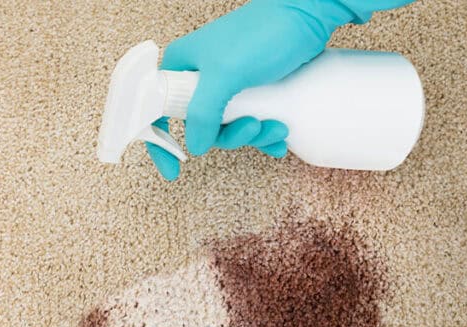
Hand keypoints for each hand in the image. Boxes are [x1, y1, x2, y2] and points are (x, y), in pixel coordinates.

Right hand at [147, 0, 418, 179]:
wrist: (310, 14)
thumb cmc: (263, 33)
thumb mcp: (226, 74)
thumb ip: (203, 112)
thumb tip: (195, 147)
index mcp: (182, 66)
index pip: (157, 110)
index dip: (161, 143)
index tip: (174, 170)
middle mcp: (201, 76)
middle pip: (202, 126)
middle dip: (230, 136)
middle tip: (252, 127)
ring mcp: (229, 83)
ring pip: (230, 127)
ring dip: (254, 135)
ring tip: (277, 126)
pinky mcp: (254, 88)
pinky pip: (251, 121)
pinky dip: (265, 133)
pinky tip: (281, 135)